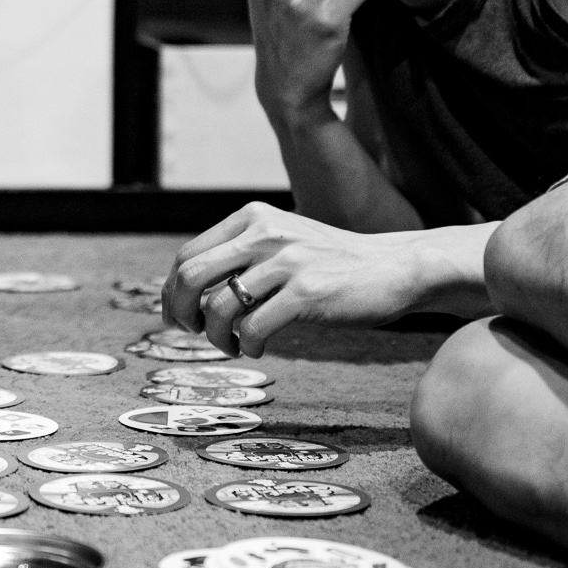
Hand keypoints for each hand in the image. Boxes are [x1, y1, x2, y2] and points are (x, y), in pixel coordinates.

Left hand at [161, 203, 490, 356]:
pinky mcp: (308, 292)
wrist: (394, 268)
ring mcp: (287, 261)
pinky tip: (257, 349)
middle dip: (181, 312)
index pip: (188, 254)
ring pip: (219, 306)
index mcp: (252, 218)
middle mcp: (264, 233)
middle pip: (191, 276)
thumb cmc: (331, 264)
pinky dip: (247, 346)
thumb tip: (187, 290)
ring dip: (216, 337)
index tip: (178, 317)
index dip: (173, 291)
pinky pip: (254, 327)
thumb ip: (240, 254)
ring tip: (231, 345)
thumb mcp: (281, 240)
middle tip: (193, 333)